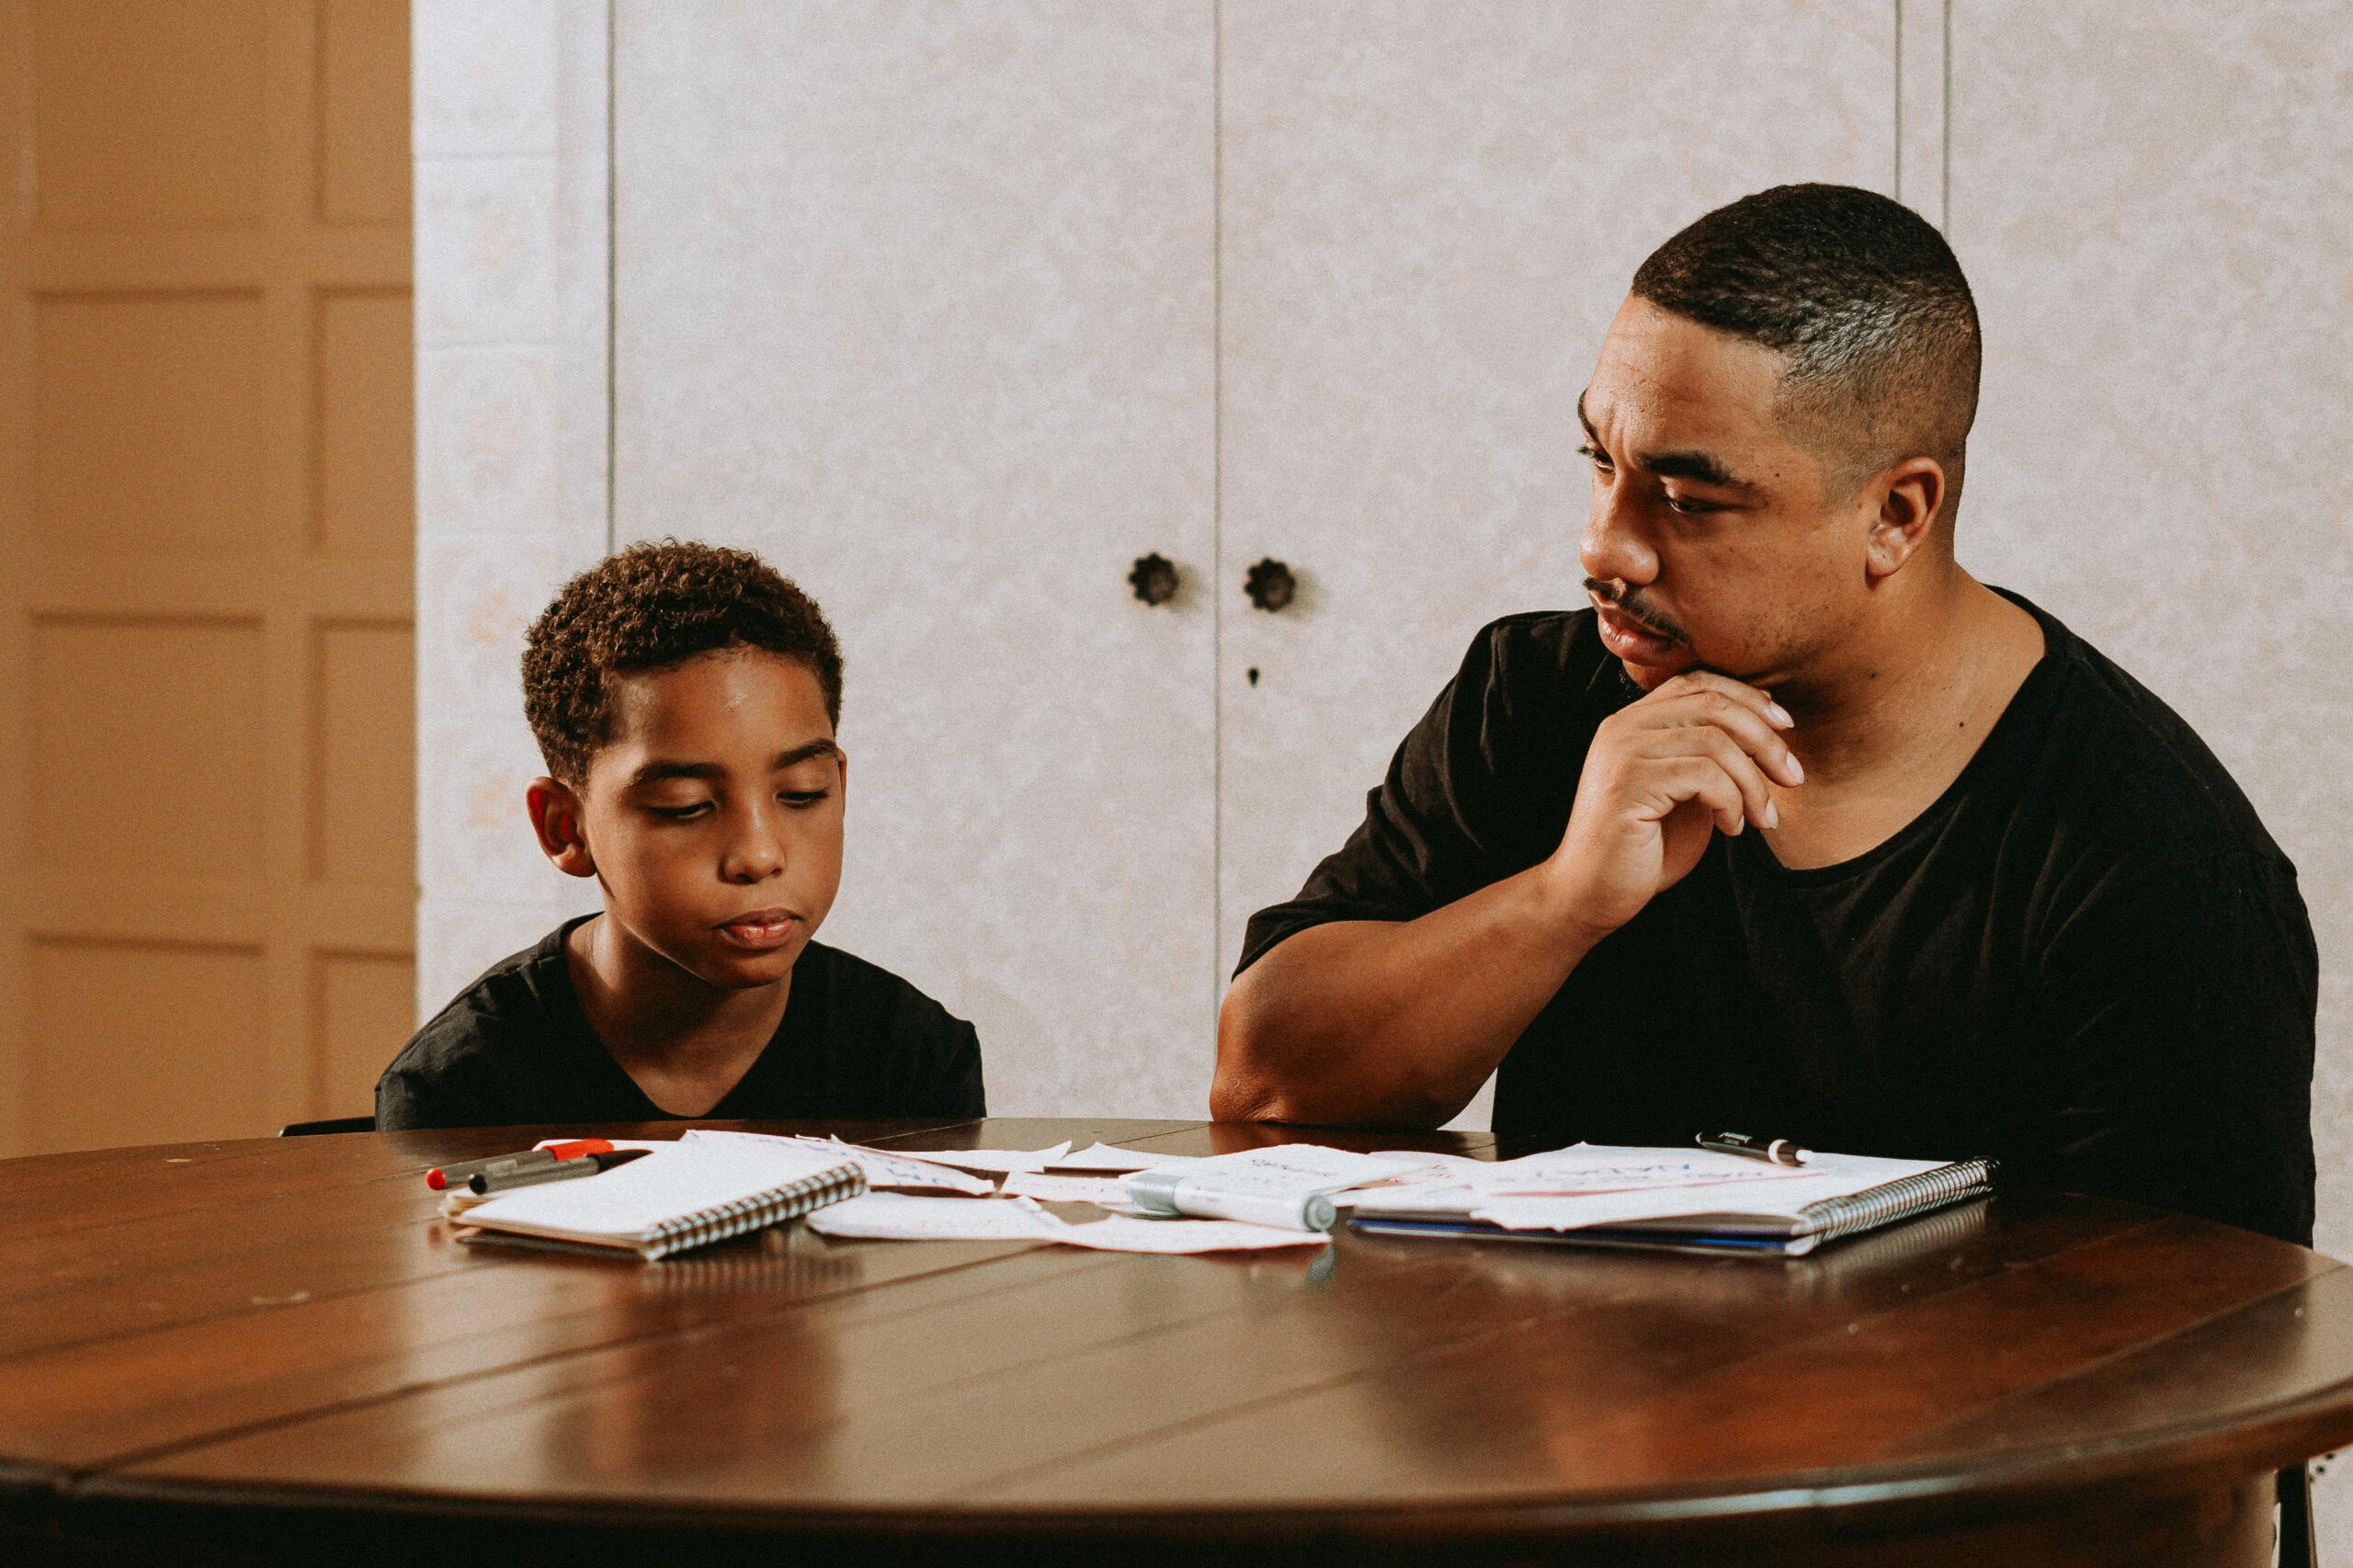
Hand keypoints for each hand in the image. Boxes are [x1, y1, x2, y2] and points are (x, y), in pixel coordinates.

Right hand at [1543, 671, 1802, 937]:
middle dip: (1766, 740)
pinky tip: (1732, 829)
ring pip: (1715, 741)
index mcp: (1634, 721)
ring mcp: (1623, 753)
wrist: (1590, 894)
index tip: (1785, 728)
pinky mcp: (1628, 785)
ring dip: (1754, 782)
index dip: (1749, 698)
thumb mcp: (1686, 792)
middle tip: (1792, 778)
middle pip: (1713, 704)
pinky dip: (1732, 803)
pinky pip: (1704, 776)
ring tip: (1763, 818)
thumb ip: (1710, 758)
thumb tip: (1768, 731)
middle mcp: (1624, 727)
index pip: (1698, 682)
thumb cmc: (1644, 848)